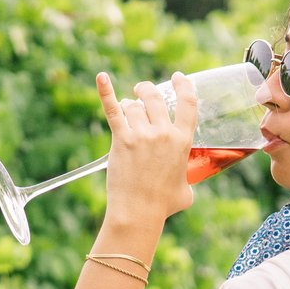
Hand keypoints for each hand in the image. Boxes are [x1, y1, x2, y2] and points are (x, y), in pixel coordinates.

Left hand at [96, 71, 197, 223]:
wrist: (139, 211)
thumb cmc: (163, 205)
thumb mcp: (186, 191)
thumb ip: (187, 181)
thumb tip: (185, 187)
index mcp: (182, 141)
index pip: (188, 104)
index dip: (184, 86)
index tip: (178, 77)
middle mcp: (163, 133)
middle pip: (156, 98)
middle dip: (148, 90)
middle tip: (141, 90)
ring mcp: (142, 134)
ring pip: (134, 106)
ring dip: (129, 104)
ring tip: (126, 108)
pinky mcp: (121, 139)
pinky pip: (113, 110)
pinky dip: (105, 92)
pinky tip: (101, 77)